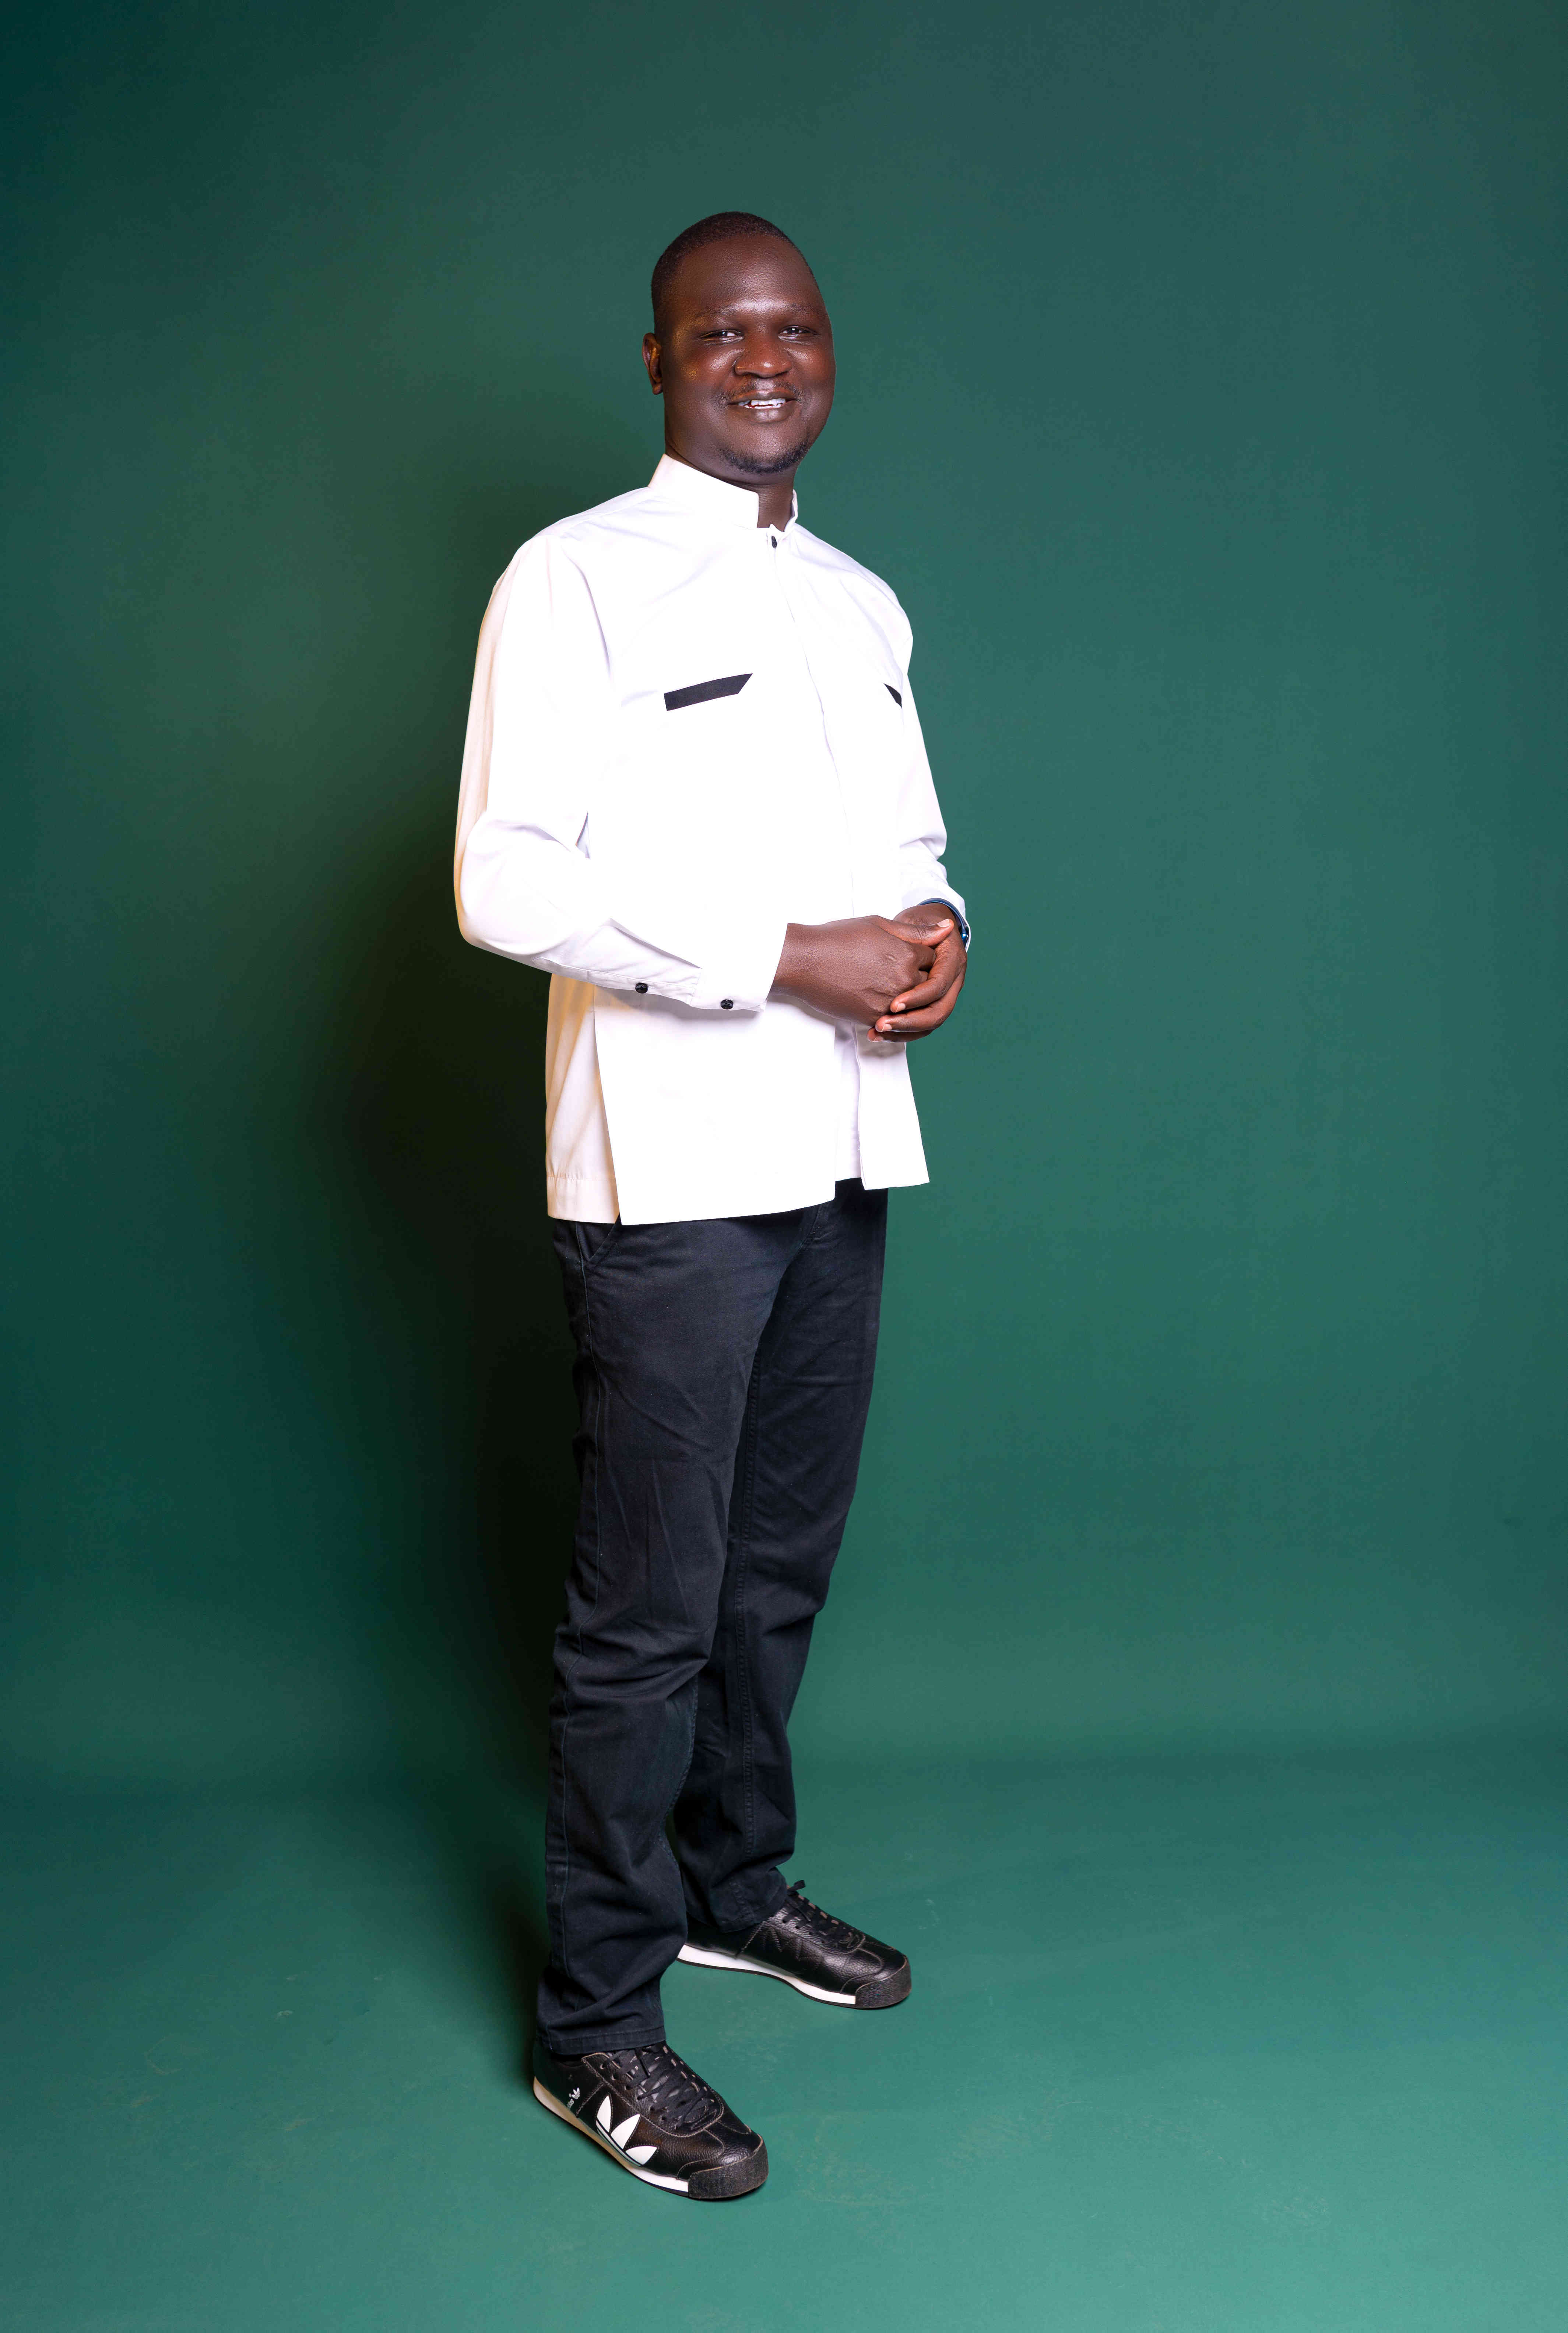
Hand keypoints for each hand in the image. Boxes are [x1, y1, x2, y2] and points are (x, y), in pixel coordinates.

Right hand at [771, 914, 945, 1031]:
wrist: (805, 961)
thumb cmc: (839, 938)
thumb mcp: (879, 925)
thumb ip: (917, 932)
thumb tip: (949, 930)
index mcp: (908, 955)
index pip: (932, 959)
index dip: (919, 954)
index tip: (901, 952)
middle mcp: (904, 981)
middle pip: (927, 984)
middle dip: (915, 977)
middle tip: (890, 969)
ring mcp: (890, 1003)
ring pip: (912, 1005)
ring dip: (903, 997)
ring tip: (881, 983)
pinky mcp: (873, 1018)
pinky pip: (894, 1021)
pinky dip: (890, 1013)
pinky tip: (872, 997)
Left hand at [868, 901, 966, 1042]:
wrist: (922, 927)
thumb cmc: (918, 922)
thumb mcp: (915, 924)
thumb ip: (923, 931)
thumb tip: (946, 926)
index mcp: (953, 961)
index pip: (938, 986)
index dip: (917, 997)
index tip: (893, 1005)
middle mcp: (953, 981)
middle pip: (939, 1012)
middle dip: (910, 1022)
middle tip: (882, 1024)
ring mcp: (943, 995)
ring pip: (930, 1023)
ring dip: (904, 1032)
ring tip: (875, 1032)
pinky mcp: (929, 1003)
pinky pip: (921, 1025)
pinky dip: (901, 1033)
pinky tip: (877, 1034)